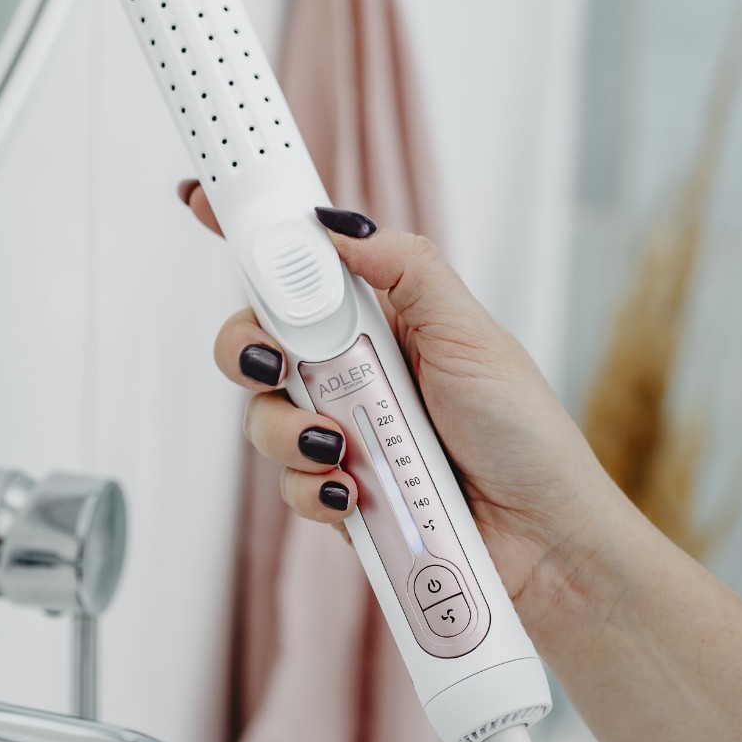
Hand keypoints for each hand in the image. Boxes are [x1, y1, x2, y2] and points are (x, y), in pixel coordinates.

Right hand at [180, 182, 628, 634]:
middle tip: (272, 363)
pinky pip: (288, 484)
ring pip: (261, 417)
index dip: (249, 237)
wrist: (543, 541)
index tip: (198, 200)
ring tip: (342, 449)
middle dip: (246, 349)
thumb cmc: (522, 433)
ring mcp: (338, 432)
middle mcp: (348, 371)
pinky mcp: (335, 491)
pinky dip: (313, 490)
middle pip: (255, 342)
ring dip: (289, 432)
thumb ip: (405, 268)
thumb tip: (337, 223)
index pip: (299, 269)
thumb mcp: (469, 332)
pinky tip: (353, 496)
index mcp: (377, 320)